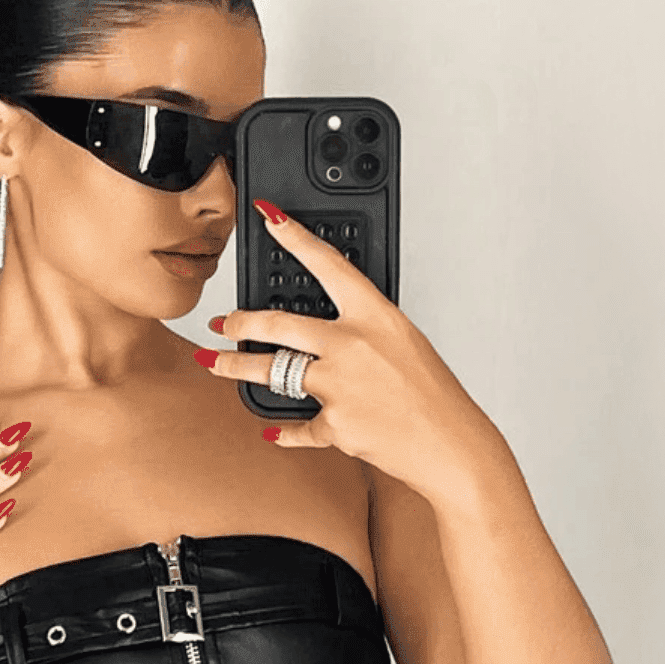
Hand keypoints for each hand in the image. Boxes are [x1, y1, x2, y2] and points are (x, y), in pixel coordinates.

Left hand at [196, 201, 497, 501]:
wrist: (450, 446)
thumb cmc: (432, 395)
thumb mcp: (403, 344)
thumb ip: (363, 332)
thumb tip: (326, 334)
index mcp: (375, 316)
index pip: (328, 264)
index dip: (294, 237)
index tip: (268, 217)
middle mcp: (352, 345)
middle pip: (277, 323)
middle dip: (239, 322)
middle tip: (222, 323)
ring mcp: (338, 385)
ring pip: (270, 372)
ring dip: (234, 368)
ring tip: (215, 364)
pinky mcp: (332, 424)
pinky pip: (296, 427)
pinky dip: (285, 432)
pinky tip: (274, 432)